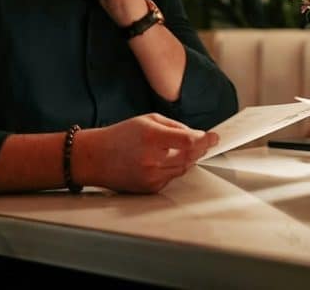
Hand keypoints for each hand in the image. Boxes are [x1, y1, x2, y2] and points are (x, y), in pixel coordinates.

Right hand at [74, 113, 217, 192]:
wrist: (94, 158)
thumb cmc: (120, 135)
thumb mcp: (148, 120)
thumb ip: (175, 126)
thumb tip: (197, 135)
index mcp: (152, 138)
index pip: (188, 141)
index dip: (205, 140)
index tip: (215, 137)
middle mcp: (152, 160)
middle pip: (190, 157)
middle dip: (201, 149)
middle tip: (206, 142)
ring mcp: (151, 177)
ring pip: (183, 168)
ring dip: (189, 158)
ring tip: (184, 148)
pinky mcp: (149, 188)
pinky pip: (172, 177)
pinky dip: (174, 168)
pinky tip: (166, 160)